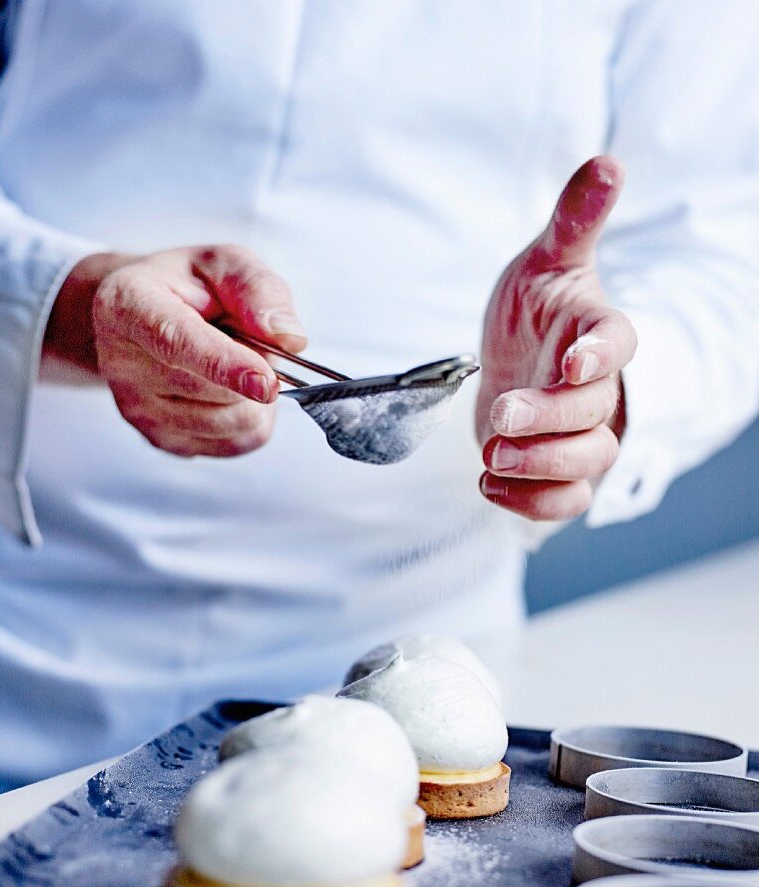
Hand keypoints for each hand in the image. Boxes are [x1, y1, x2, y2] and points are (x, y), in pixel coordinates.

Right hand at [42, 245, 305, 456]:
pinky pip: (233, 445)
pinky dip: (250, 420)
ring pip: (230, 423)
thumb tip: (289, 338)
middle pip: (214, 390)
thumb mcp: (224, 263)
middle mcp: (123, 363)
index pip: (176, 343)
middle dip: (255, 367)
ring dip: (254, 396)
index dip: (225, 365)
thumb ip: (259, 290)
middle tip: (248, 339)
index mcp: (129, 305)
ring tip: (236, 363)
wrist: (142, 315)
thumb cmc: (184, 285)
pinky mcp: (160, 439)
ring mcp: (137, 409)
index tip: (266, 381)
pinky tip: (232, 390)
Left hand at [478, 156, 636, 519]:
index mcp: (600, 334)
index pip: (617, 346)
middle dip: (548, 419)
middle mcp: (600, 390)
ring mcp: (583, 435)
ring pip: (586, 464)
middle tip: (501, 414)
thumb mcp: (544, 260)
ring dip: (539, 467)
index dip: (599, 355)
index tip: (572, 362)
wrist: (512, 358)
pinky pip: (565, 501)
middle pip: (593, 414)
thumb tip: (607, 162)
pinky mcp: (560, 471)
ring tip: (491, 455)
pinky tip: (490, 484)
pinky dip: (532, 503)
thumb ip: (573, 221)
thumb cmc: (533, 309)